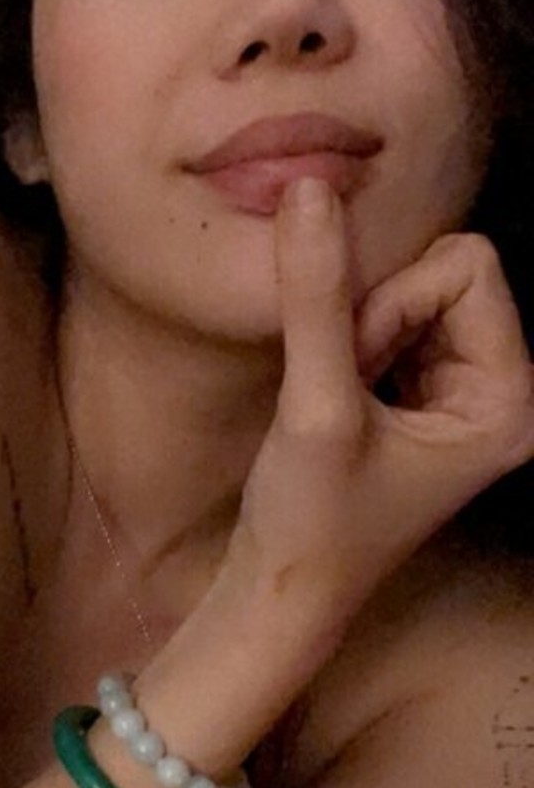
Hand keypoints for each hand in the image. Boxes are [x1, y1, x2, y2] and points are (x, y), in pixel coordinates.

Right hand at [226, 177, 533, 633]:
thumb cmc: (309, 525)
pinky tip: (332, 399)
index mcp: (509, 399)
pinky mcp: (418, 397)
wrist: (279, 597)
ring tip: (335, 400)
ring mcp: (458, 393)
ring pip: (411, 292)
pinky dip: (350, 345)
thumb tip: (309, 190)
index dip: (396, 301)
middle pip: (445, 274)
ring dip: (358, 331)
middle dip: (378, 315)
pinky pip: (389, 318)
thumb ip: (315, 296)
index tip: (353, 368)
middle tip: (342, 386)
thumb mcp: (314, 406)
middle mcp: (499, 391)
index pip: (468, 267)